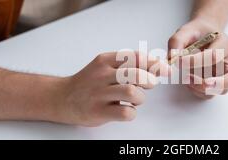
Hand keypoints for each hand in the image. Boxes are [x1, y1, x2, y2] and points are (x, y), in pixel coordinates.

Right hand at [53, 51, 168, 126]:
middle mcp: (102, 75)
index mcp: (106, 61)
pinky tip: (126, 110)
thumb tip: (158, 66)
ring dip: (140, 98)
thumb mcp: (105, 66)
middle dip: (149, 81)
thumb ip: (128, 65)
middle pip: (136, 74)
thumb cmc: (90, 83)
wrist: (62, 98)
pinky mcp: (98, 111)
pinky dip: (131, 113)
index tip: (165, 70)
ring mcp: (99, 94)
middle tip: (147, 86)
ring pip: (132, 92)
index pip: (136, 57)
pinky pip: (125, 112)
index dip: (155, 64)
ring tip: (135, 100)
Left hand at [168, 19, 227, 98]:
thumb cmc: (197, 33)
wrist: (202, 35)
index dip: (196, 61)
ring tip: (186, 78)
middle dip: (217, 83)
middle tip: (199, 81)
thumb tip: (173, 58)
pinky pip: (210, 95)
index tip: (179, 61)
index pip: (215, 55)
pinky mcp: (216, 84)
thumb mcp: (186, 31)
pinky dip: (197, 92)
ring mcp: (226, 74)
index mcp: (226, 43)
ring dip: (202, 88)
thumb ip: (177, 42)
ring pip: (222, 90)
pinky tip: (188, 82)